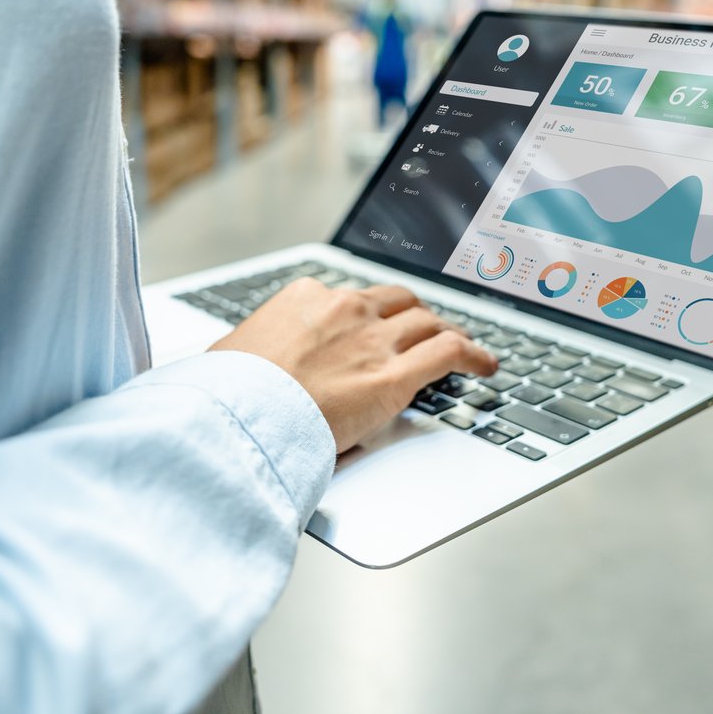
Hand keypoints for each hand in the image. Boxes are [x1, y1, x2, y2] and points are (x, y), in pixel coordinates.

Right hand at [212, 279, 496, 451]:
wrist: (236, 416)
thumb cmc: (226, 393)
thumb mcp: (231, 356)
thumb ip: (252, 353)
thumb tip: (240, 366)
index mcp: (305, 298)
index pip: (350, 299)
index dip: (371, 315)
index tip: (376, 326)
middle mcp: (345, 309)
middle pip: (398, 303)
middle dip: (416, 316)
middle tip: (427, 329)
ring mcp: (373, 340)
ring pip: (428, 323)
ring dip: (450, 332)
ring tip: (464, 346)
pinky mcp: (394, 376)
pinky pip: (449, 352)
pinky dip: (474, 354)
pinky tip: (486, 365)